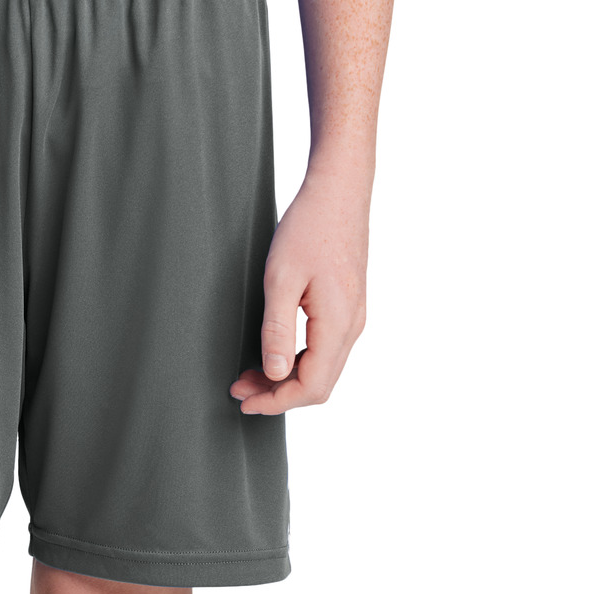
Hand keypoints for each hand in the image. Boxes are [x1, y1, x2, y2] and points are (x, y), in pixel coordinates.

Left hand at [230, 169, 368, 413]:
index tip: (244, 401)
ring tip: (249, 375)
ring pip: (323, 370)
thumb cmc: (308, 227)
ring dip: (286, 379)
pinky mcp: (348, 308)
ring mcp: (353, 317)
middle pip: (319, 385)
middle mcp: (353, 326)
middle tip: (239, 389)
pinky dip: (298, 362)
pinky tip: (273, 354)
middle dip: (278, 395)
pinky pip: (326, 351)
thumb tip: (277, 375)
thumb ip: (278, 330)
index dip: (276, 402)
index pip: (311, 386)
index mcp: (338, 323)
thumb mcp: (281, 279)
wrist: (339, 191)